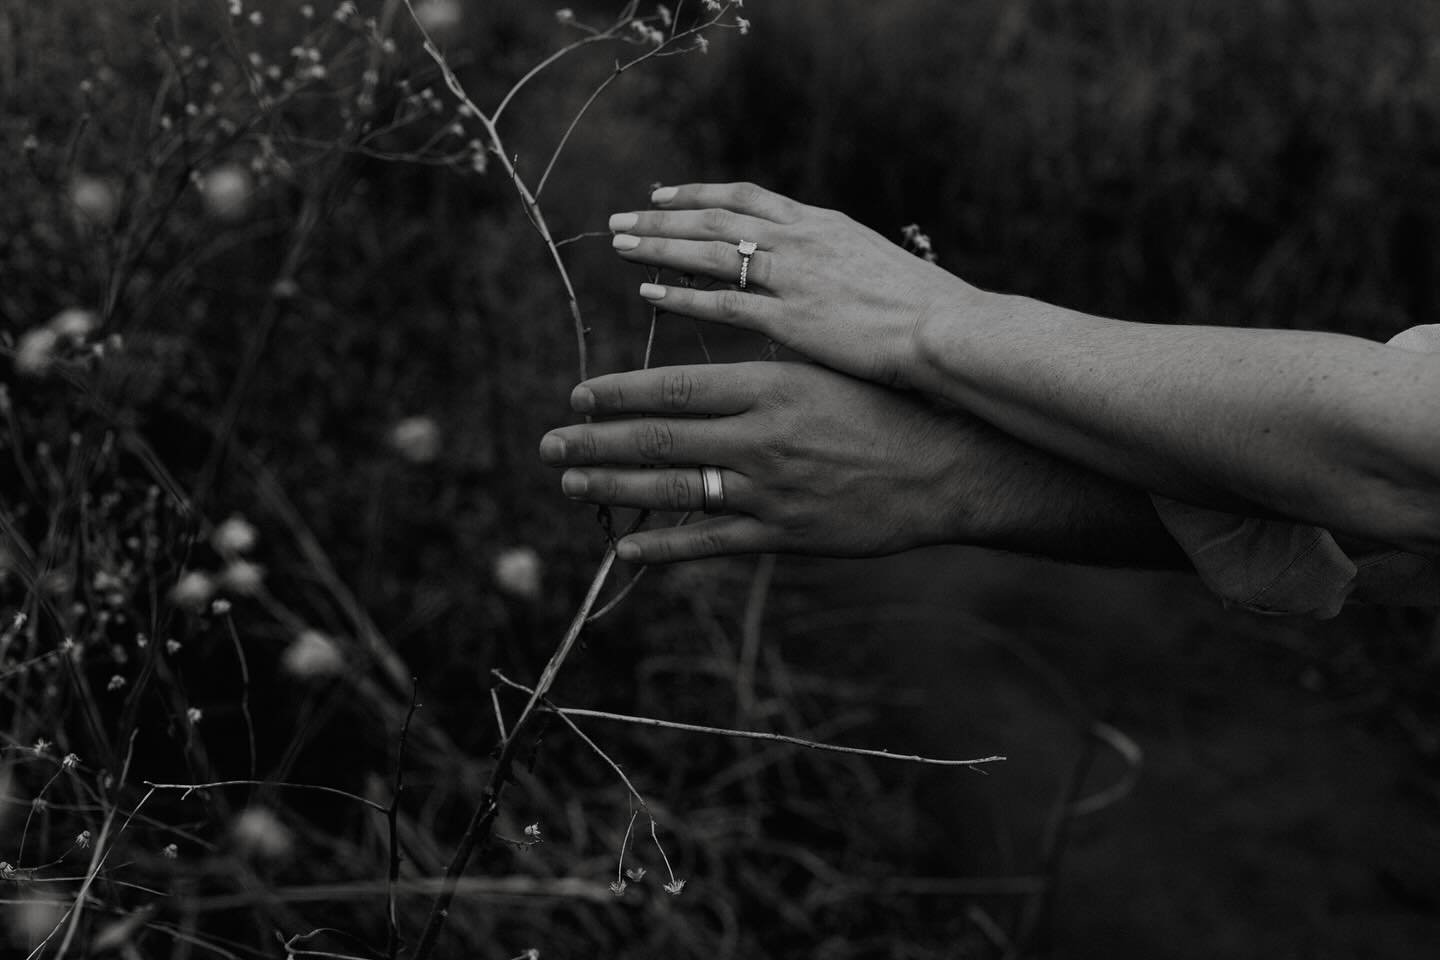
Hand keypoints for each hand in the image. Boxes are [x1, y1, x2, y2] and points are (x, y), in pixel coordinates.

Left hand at [538, 362, 981, 561]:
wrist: (950, 467)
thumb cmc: (888, 408)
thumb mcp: (822, 371)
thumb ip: (759, 375)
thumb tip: (698, 380)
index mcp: (769, 386)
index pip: (672, 389)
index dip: (618, 394)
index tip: (578, 395)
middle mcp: (760, 437)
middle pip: (658, 440)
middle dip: (595, 442)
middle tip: (550, 444)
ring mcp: (770, 491)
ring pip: (674, 491)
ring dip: (615, 489)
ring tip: (573, 484)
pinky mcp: (786, 535)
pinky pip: (711, 544)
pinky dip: (666, 548)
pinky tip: (629, 549)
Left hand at [606, 182, 978, 388]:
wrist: (948, 330)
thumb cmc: (925, 312)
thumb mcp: (876, 269)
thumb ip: (838, 266)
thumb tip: (821, 275)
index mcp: (822, 224)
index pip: (748, 197)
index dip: (701, 195)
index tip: (666, 196)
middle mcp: (800, 240)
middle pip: (717, 216)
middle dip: (664, 216)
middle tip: (622, 218)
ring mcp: (792, 276)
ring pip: (709, 251)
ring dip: (659, 246)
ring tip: (619, 245)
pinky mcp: (789, 317)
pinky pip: (721, 301)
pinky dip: (680, 295)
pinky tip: (648, 292)